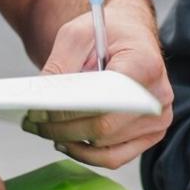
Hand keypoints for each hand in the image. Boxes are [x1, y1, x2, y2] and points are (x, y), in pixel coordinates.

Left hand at [26, 0, 173, 167]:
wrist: (130, 35)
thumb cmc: (108, 32)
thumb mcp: (77, 34)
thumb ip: (59, 66)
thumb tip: (40, 100)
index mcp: (145, 65)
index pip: (105, 99)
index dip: (69, 110)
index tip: (39, 111)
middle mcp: (158, 96)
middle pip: (103, 127)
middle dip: (61, 128)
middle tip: (31, 122)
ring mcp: (158, 119)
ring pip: (105, 147)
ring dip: (70, 142)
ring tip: (44, 129)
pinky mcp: (150, 134)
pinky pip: (114, 157)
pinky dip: (86, 154)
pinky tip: (66, 141)